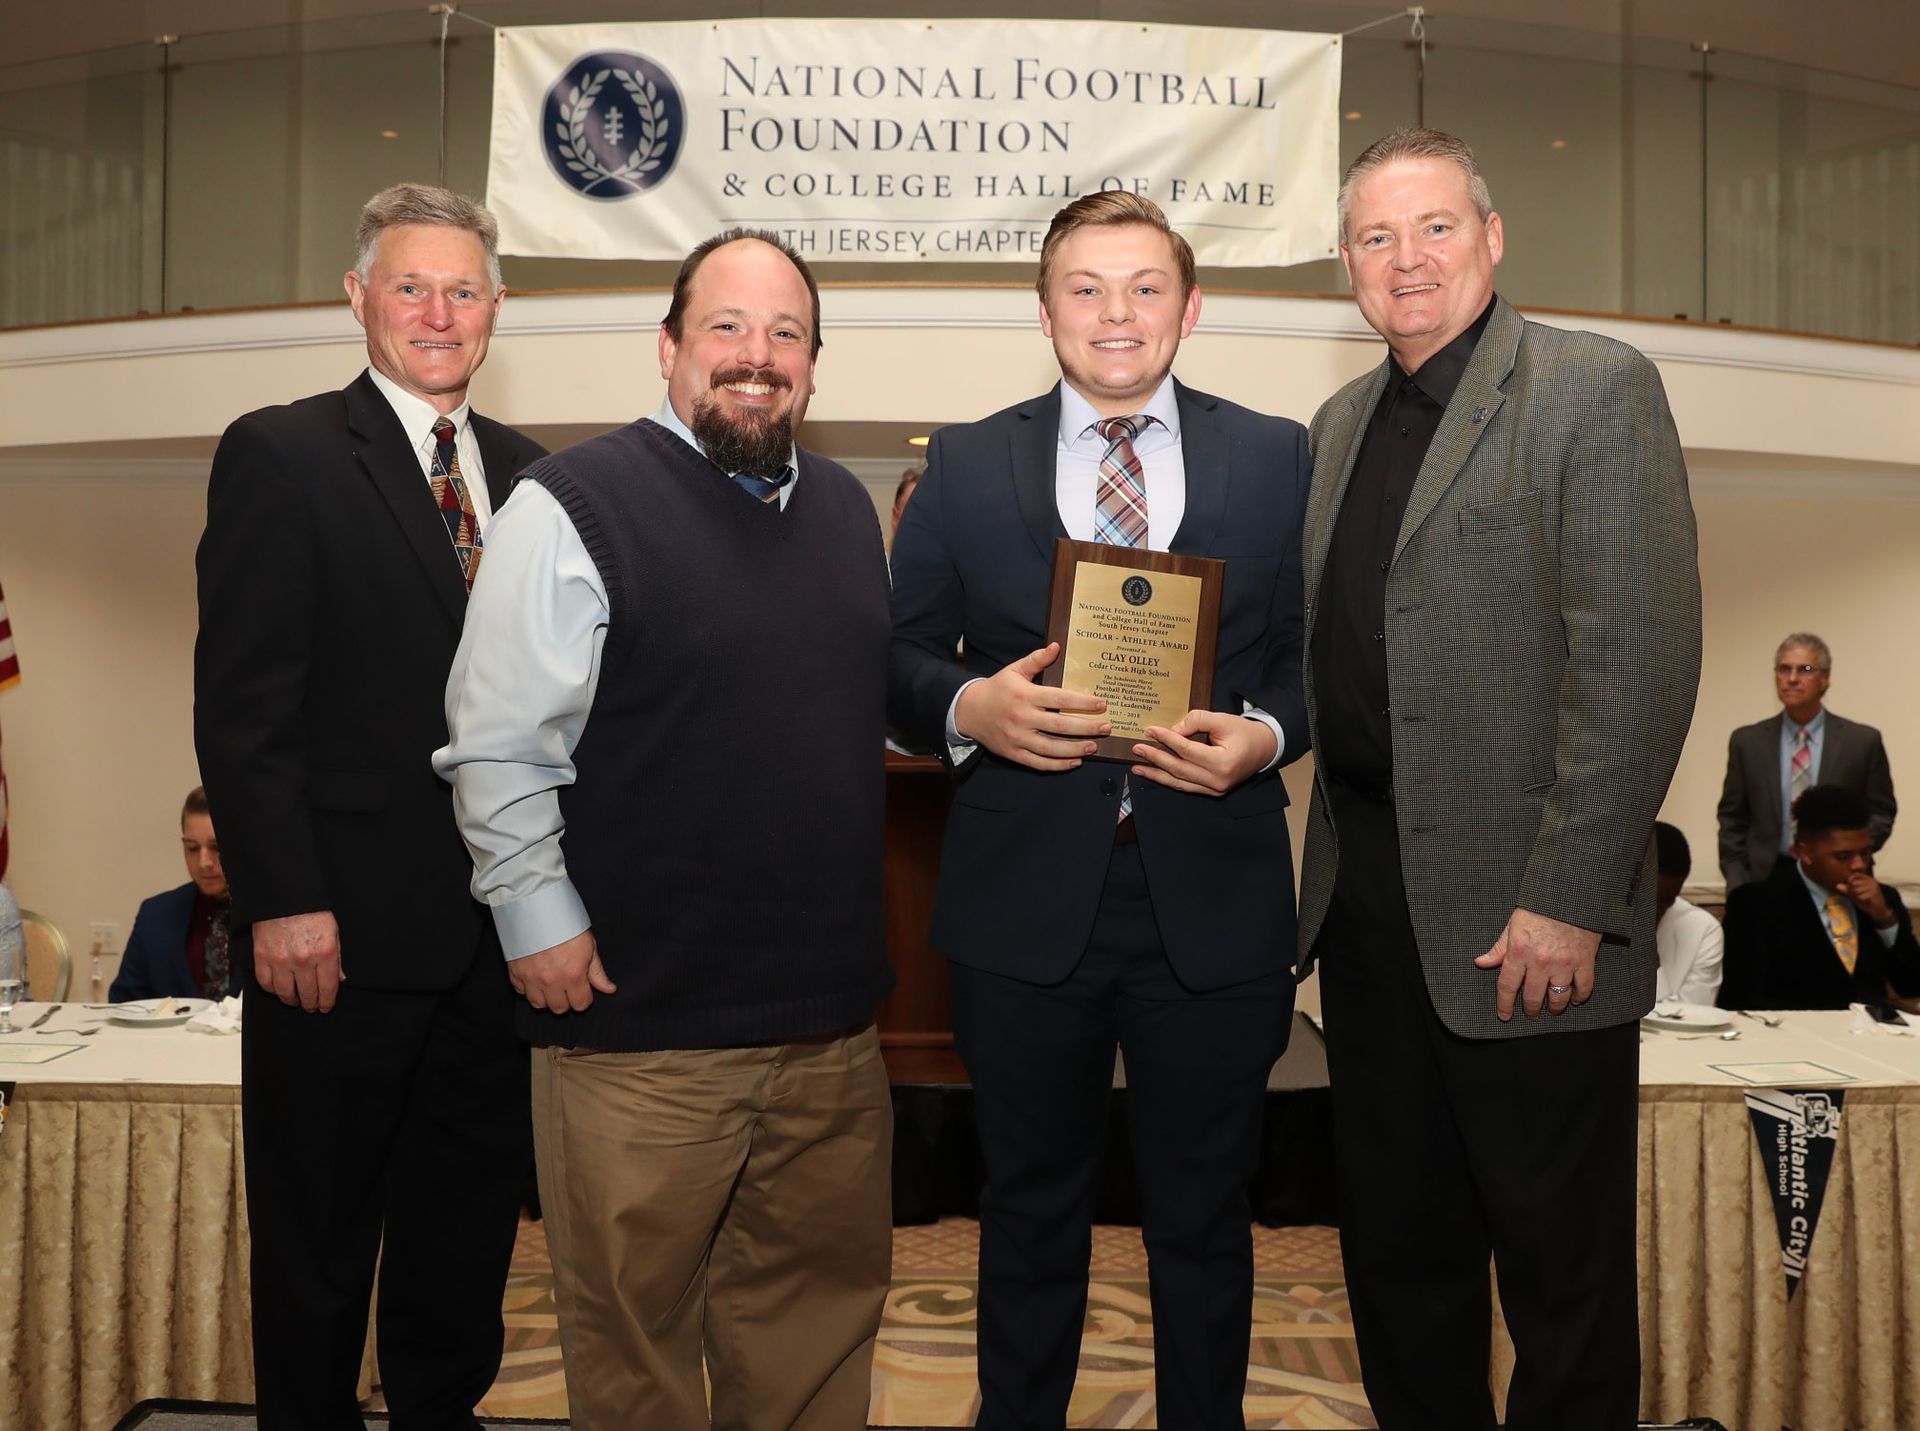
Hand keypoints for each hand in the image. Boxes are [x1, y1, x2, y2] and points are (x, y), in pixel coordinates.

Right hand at [252, 910, 343, 1012]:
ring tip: (295, 1000)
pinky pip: (266, 983)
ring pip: (286, 993)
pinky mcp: (262, 957)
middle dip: (311, 1004)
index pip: (328, 988)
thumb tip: (340, 979)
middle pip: (308, 993)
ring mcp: (281, 960)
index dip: (327, 1002)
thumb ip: (336, 957)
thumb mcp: (333, 931)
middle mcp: (303, 960)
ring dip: (292, 1000)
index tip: (326, 1007)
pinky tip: (279, 989)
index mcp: (325, 953)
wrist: (284, 896)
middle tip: (311, 1006)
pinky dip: (272, 990)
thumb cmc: (312, 911)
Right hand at [509, 930, 615, 1012]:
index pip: (580, 1005)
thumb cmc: (566, 924)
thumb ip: (597, 972)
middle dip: (566, 1000)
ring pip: (538, 1004)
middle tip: (567, 985)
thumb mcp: (589, 946)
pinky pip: (521, 992)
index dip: (584, 998)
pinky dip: (528, 988)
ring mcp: (531, 979)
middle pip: (559, 1009)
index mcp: (573, 975)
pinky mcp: (515, 973)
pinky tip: (535, 976)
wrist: (537, 907)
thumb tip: (609, 989)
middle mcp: (551, 981)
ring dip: (546, 997)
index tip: (582, 989)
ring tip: (551, 983)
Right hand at [954, 643, 1108, 771]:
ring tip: (1094, 747)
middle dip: (1086, 728)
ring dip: (1075, 749)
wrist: (968, 711)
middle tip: (1106, 728)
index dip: (1082, 702)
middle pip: (1060, 726)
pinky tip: (1075, 761)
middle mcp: (1022, 718)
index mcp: (1025, 695)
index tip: (1102, 704)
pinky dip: (1058, 765)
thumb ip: (1036, 659)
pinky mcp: (1013, 753)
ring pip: (1051, 749)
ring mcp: (1017, 738)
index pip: (1059, 699)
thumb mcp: (1014, 670)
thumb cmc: (997, 688)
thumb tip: (1057, 646)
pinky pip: (1038, 763)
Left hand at [1130, 710, 1277, 795]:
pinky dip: (1169, 779)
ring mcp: (1215, 790)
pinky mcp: (1212, 792)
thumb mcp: (1222, 719)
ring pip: (1180, 782)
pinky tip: (1154, 773)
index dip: (1166, 739)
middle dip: (1155, 758)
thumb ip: (1197, 721)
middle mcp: (1218, 781)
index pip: (1187, 750)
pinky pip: (1186, 786)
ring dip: (1156, 774)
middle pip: (1179, 769)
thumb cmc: (1244, 732)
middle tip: (1137, 748)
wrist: (1263, 748)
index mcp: (1223, 763)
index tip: (1150, 730)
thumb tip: (1172, 730)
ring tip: (1137, 766)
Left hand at [1474, 908, 1600, 1020]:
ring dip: (1554, 1008)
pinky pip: (1584, 987)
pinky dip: (1580, 997)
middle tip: (1531, 1014)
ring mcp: (1564, 963)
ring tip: (1552, 1010)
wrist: (1571, 894)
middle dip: (1531, 1009)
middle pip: (1533, 996)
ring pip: (1558, 997)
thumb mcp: (1512, 925)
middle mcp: (1540, 961)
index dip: (1504, 1004)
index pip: (1507, 985)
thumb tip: (1481, 962)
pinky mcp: (1585, 961)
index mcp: (1519, 951)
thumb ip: (1499, 948)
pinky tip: (1575, 1000)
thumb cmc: (1539, 908)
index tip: (1504, 1015)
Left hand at [1845, 872, 1893, 926]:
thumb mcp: (1855, 894)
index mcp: (1867, 879)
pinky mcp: (1874, 893)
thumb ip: (1847, 890)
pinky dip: (1861, 899)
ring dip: (1857, 896)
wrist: (1878, 909)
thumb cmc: (1866, 900)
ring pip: (1856, 890)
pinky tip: (1865, 900)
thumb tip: (1837, 885)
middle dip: (1852, 891)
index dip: (1850, 880)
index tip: (1850, 885)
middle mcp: (1871, 880)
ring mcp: (1873, 886)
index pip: (1854, 875)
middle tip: (1858, 895)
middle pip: (1853, 883)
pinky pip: (1860, 896)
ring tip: (1862, 898)